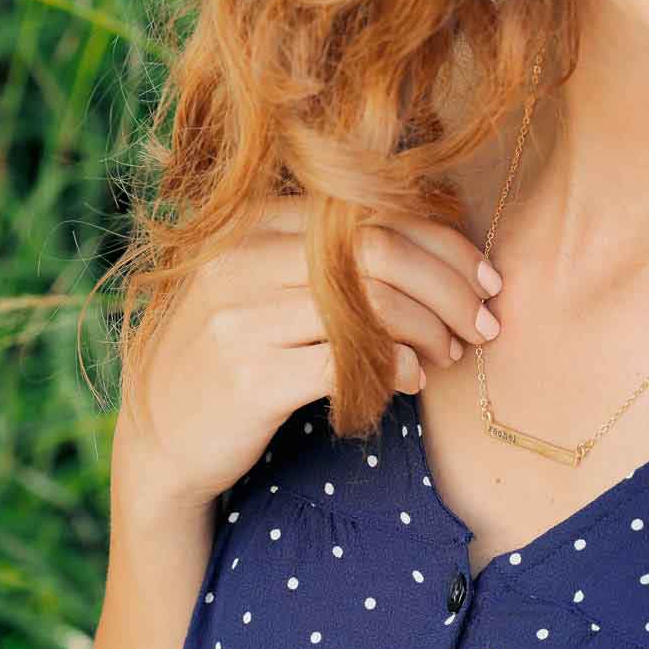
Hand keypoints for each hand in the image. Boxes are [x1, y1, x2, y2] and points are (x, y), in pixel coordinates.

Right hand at [112, 196, 500, 512]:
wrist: (162, 436)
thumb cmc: (240, 353)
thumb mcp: (271, 287)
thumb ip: (335, 259)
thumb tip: (446, 252)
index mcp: (254, 223)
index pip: (373, 212)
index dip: (446, 244)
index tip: (486, 281)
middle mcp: (242, 258)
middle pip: (382, 252)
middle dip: (451, 289)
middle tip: (484, 325)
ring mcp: (240, 317)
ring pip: (373, 303)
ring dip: (431, 331)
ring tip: (449, 355)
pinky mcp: (249, 377)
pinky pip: (350, 361)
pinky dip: (398, 368)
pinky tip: (413, 380)